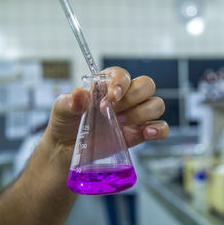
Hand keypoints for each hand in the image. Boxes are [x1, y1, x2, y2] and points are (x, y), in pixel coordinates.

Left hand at [44, 67, 168, 162]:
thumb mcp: (62, 110)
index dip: (121, 82)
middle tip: (113, 112)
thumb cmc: (66, 124)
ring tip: (120, 124)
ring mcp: (136, 115)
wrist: (67, 150)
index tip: (111, 97)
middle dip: (132, 98)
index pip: (123, 74)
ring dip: (142, 113)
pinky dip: (158, 129)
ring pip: (157, 104)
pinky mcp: (141, 133)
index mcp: (107, 85)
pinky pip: (162, 128)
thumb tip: (79, 94)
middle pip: (146, 85)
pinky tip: (146, 133)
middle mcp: (126, 97)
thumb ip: (70, 101)